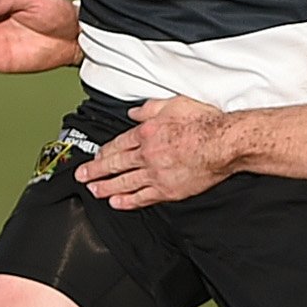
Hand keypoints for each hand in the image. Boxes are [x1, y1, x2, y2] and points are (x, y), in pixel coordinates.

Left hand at [77, 96, 229, 207]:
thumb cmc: (205, 123)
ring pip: (124, 183)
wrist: (224, 143)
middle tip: (83, 176)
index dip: (103, 152)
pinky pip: (142, 198)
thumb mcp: (174, 104)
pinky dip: (127, 201)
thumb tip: (134, 112)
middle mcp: (147, 155)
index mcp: (147, 133)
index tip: (94, 157)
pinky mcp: (168, 190)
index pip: (118, 144)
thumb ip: (150, 108)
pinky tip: (117, 203)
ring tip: (94, 191)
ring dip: (106, 187)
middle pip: (115, 164)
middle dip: (95, 171)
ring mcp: (157, 174)